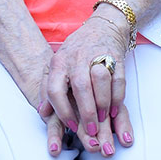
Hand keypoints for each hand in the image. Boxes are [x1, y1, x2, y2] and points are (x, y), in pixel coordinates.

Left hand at [43, 12, 133, 155]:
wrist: (102, 27)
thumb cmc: (77, 53)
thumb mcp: (58, 67)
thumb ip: (48, 89)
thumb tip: (42, 112)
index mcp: (59, 62)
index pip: (55, 88)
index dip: (62, 111)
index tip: (71, 127)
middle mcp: (76, 57)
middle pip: (80, 86)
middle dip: (87, 112)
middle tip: (91, 131)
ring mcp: (97, 54)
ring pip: (100, 80)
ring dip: (103, 103)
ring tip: (104, 119)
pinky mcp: (115, 56)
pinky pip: (118, 78)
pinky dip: (118, 97)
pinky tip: (115, 110)